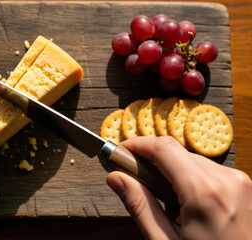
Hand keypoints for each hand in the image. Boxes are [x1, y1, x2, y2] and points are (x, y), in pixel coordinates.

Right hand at [106, 136, 251, 239]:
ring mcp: (242, 185)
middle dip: (153, 162)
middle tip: (135, 182)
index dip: (137, 145)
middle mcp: (228, 181)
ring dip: (173, 173)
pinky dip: (193, 181)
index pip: (163, 148)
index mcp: (205, 193)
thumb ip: (140, 206)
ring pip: (194, 162)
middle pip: (178, 153)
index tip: (121, 152)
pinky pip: (211, 173)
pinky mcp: (246, 190)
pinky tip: (188, 207)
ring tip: (167, 206)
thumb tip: (117, 179)